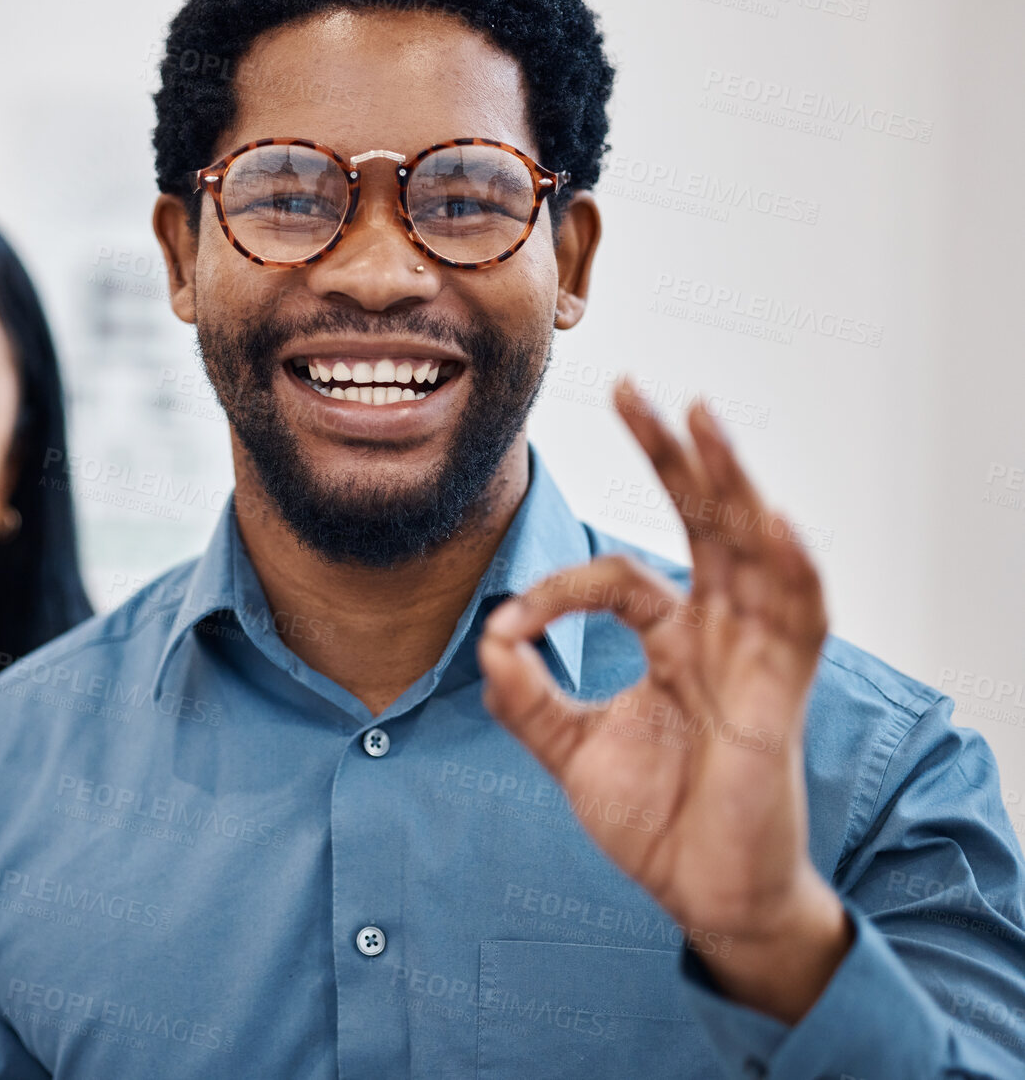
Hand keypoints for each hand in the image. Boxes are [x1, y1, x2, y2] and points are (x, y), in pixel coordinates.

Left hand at [478, 377, 851, 1022]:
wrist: (700, 894)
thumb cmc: (655, 819)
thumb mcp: (570, 750)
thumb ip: (526, 698)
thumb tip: (486, 640)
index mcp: (671, 638)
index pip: (616, 576)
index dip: (556, 590)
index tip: (507, 626)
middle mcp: (716, 634)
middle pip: (700, 524)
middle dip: (671, 457)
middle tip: (637, 389)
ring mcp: (752, 658)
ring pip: (750, 550)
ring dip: (729, 485)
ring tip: (705, 422)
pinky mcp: (779, 695)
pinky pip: (798, 620)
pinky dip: (790, 570)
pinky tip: (772, 520)